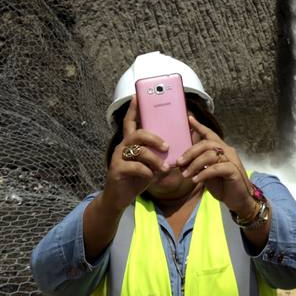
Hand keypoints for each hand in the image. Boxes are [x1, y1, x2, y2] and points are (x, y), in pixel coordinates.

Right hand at [102, 96, 170, 211]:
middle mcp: (122, 146)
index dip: (134, 109)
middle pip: (138, 133)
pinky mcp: (116, 170)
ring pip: (138, 150)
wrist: (119, 198)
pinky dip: (146, 171)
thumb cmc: (136, 179)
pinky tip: (151, 176)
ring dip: (155, 159)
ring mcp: (118, 158)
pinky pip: (134, 166)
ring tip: (165, 168)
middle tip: (167, 146)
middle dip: (155, 138)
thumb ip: (160, 154)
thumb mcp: (151, 165)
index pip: (130, 122)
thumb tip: (179, 144)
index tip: (138, 97)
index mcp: (130, 142)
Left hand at [177, 116, 253, 215]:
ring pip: (210, 154)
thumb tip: (184, 157)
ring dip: (194, 164)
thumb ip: (199, 163)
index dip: (200, 126)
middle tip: (179, 162)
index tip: (190, 119)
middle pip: (207, 143)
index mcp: (222, 149)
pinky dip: (203, 173)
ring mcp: (232, 160)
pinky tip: (196, 180)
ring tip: (185, 174)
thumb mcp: (207, 173)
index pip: (210, 134)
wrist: (239, 200)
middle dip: (190, 152)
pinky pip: (216, 168)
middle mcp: (228, 151)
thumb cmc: (223, 186)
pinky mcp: (233, 170)